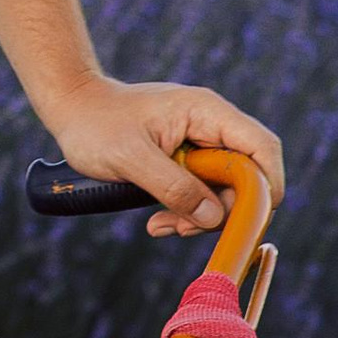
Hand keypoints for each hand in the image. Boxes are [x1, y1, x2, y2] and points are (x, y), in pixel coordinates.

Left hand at [44, 74, 285, 238]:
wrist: (70, 108)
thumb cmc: (94, 124)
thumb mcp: (129, 157)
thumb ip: (173, 186)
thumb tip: (214, 217)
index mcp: (206, 111)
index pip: (261, 147)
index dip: (267, 185)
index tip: (249, 220)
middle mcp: (210, 125)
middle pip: (246, 176)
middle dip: (224, 210)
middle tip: (186, 228)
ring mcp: (199, 143)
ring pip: (223, 190)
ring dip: (200, 216)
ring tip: (162, 226)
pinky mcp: (185, 160)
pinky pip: (201, 192)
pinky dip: (186, 211)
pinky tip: (157, 222)